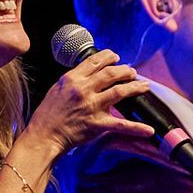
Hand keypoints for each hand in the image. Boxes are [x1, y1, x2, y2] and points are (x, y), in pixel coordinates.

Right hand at [24, 50, 157, 158]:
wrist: (44, 135)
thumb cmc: (48, 114)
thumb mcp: (57, 89)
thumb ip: (74, 80)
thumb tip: (88, 73)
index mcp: (72, 79)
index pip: (95, 61)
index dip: (109, 57)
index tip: (116, 56)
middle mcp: (83, 89)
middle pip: (110, 73)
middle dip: (125, 70)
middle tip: (133, 71)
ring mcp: (91, 106)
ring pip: (119, 91)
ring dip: (135, 87)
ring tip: (143, 85)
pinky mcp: (97, 124)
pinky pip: (121, 124)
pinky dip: (137, 128)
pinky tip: (148, 130)